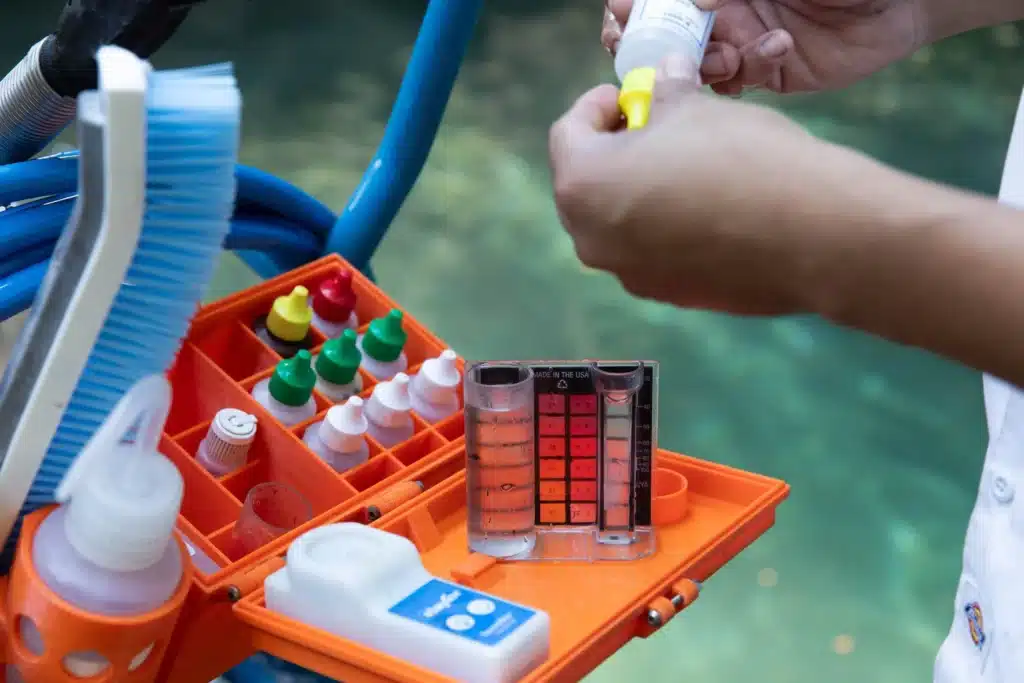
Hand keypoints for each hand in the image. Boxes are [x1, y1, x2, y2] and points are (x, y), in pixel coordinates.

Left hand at [549, 55, 916, 314]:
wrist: (812, 236)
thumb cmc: (742, 160)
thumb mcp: (694, 109)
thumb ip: (664, 94)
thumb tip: (663, 76)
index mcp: (583, 187)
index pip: (568, 134)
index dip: (597, 106)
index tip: (630, 95)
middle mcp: (592, 241)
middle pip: (586, 184)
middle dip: (615, 150)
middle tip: (655, 127)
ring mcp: (629, 275)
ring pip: (619, 222)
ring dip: (640, 190)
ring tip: (686, 165)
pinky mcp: (669, 296)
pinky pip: (652, 252)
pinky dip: (666, 227)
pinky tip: (709, 207)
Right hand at [601, 0, 921, 93]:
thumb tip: (694, 0)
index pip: (662, 0)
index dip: (633, 8)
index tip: (618, 12)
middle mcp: (725, 13)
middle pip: (666, 36)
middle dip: (649, 44)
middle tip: (647, 50)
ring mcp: (745, 44)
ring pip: (698, 66)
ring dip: (703, 64)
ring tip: (729, 53)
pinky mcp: (772, 73)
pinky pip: (742, 82)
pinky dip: (749, 71)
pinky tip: (777, 48)